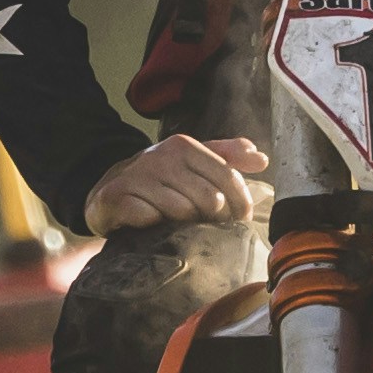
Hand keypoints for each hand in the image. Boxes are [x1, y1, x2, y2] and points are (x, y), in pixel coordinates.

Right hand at [81, 135, 265, 232]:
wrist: (111, 188)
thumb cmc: (160, 179)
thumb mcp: (193, 161)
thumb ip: (228, 156)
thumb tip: (262, 159)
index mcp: (184, 146)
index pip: (228, 178)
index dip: (240, 204)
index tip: (239, 219)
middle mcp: (160, 157)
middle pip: (209, 199)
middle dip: (214, 219)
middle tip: (208, 227)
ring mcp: (137, 176)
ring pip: (182, 212)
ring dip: (185, 226)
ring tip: (180, 226)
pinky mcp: (116, 197)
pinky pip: (150, 219)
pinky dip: (155, 226)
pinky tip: (153, 225)